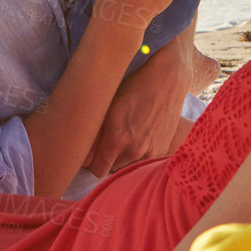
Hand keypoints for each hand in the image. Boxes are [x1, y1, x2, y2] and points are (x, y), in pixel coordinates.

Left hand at [84, 36, 216, 175]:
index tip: (93, 153)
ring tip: (129, 133)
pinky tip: (143, 131)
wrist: (167, 80)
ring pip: (130, 164)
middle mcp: (135, 150)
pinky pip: (145, 159)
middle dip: (109, 158)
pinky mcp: (164, 149)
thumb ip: (94, 135)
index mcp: (117, 139)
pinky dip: (142, 151)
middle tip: (111, 139)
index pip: (97, 170)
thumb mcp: (108, 107)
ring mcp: (152, 151)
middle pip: (113, 168)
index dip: (93, 162)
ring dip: (126, 155)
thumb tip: (83, 158)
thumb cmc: (133, 88)